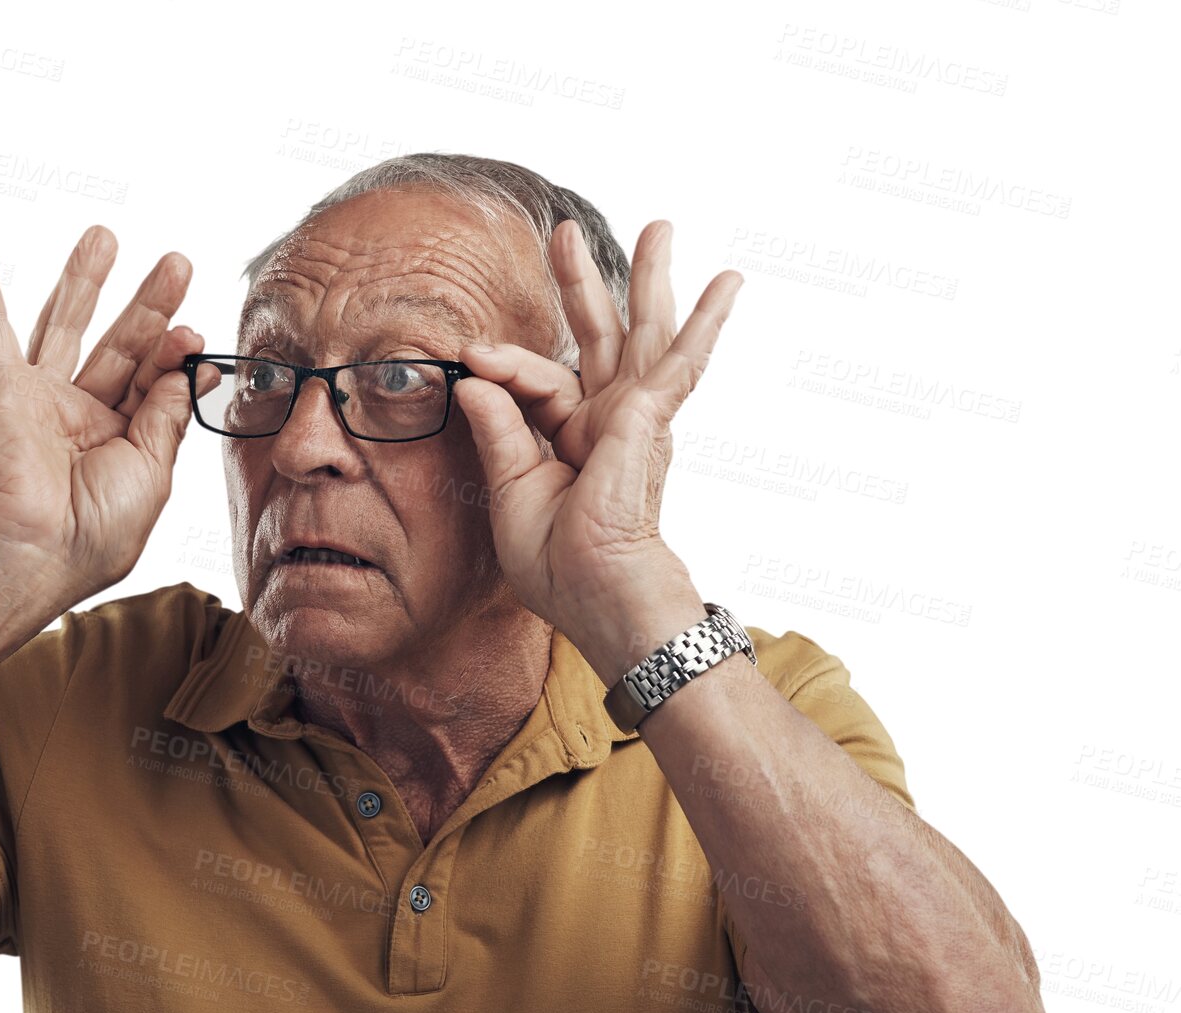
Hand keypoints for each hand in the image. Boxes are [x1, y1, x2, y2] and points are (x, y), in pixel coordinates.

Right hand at [0, 227, 204, 605]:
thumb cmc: (91, 536)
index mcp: (122, 444)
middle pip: (121, 345)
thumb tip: (189, 362)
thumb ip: (166, 414)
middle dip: (150, 303)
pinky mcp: (2, 390)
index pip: (155, 383)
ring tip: (105, 235)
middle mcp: (82, 418)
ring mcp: (40, 400)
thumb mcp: (151, 474)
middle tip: (178, 262)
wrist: (31, 556)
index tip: (195, 331)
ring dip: (83, 279)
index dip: (176, 354)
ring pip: (65, 325)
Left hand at [452, 218, 741, 637]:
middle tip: (565, 232)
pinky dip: (704, 322)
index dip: (502, 364)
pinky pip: (680, 362)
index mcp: (571, 437)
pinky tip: (728, 282)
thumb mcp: (511, 493)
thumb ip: (498, 431)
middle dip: (582, 282)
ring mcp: (635, 418)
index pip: (535, 380)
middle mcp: (606, 421)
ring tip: (661, 226)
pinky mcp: (652, 421)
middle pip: (598, 336)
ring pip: (644, 331)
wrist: (602, 603)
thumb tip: (471, 377)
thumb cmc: (562, 569)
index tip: (469, 355)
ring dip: (650, 277)